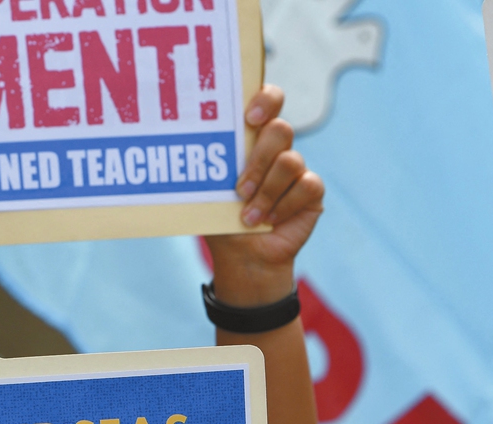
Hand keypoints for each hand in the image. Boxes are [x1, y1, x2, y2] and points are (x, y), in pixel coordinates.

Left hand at [207, 84, 324, 307]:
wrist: (243, 256)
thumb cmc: (222, 219)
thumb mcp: (208, 192)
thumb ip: (207, 167)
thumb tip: (181, 146)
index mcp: (251, 139)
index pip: (268, 100)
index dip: (266, 98)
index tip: (250, 117)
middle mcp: (277, 148)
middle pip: (280, 129)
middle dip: (258, 159)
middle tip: (239, 188)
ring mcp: (297, 168)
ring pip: (291, 161)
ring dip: (266, 191)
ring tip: (248, 214)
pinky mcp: (312, 191)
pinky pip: (307, 186)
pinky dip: (283, 206)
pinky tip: (269, 220)